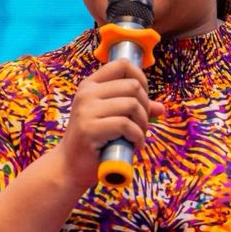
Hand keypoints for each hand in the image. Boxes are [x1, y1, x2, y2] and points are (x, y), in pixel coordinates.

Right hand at [54, 60, 164, 192]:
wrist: (69, 166)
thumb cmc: (94, 141)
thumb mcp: (112, 119)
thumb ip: (134, 109)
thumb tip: (160, 108)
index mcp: (90, 85)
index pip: (122, 65)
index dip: (141, 78)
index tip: (143, 98)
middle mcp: (87, 93)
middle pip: (133, 86)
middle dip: (145, 107)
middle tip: (141, 125)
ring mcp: (86, 110)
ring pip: (132, 105)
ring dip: (143, 124)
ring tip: (138, 137)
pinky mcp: (89, 129)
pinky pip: (126, 125)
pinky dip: (137, 137)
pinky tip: (134, 145)